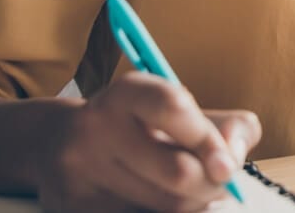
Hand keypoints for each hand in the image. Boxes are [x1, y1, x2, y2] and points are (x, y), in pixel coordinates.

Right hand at [35, 71, 261, 211]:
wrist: (58, 145)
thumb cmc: (137, 126)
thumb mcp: (177, 110)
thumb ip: (222, 125)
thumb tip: (236, 156)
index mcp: (126, 93)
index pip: (173, 107)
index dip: (208, 139)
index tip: (229, 164)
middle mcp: (98, 128)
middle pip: (176, 171)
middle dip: (211, 184)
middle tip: (221, 184)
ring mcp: (82, 174)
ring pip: (164, 207)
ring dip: (194, 206)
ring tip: (194, 194)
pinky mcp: (75, 210)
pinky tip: (170, 206)